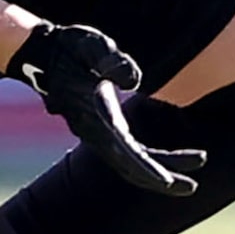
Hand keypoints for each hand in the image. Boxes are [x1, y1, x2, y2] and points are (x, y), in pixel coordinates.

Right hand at [10, 21, 203, 195]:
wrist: (40, 54)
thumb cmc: (68, 47)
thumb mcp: (89, 45)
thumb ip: (110, 59)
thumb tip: (135, 81)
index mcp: (93, 115)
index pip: (122, 148)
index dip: (145, 166)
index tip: (167, 181)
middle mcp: (94, 131)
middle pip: (128, 165)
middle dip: (160, 178)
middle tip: (192, 188)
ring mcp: (96, 134)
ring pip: (129, 163)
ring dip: (160, 171)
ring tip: (193, 175)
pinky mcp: (100, 131)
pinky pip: (127, 154)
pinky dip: (150, 161)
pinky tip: (171, 159)